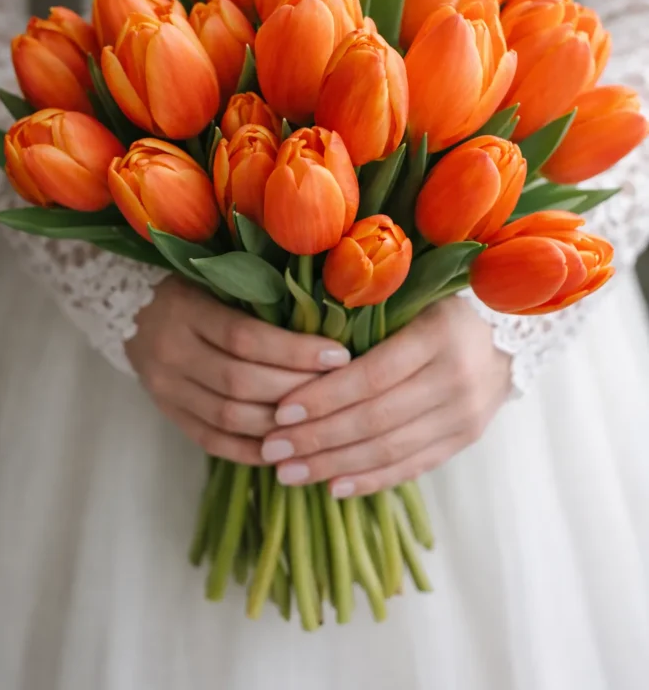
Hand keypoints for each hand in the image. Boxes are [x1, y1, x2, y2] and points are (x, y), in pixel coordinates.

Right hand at [126, 278, 350, 463]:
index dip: (295, 350)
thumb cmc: (192, 287)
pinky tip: (288, 447)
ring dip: (279, 424)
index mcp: (186, 310)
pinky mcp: (169, 414)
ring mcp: (166, 388)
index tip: (339, 355)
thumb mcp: (216, 280)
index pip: (245, 338)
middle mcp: (172, 352)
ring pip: (228, 417)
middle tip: (339, 390)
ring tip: (321, 420)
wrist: (127, 309)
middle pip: (240, 382)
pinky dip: (253, 449)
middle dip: (296, 389)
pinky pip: (213, 441)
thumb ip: (259, 298)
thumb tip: (328, 316)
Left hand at [261, 297, 510, 495]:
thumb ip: (365, 319)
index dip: (323, 397)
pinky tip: (334, 487)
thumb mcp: (410, 297)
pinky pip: (413, 467)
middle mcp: (455, 379)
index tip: (280, 412)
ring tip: (289, 473)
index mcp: (437, 336)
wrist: (512, 330)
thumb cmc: (440, 305)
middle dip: (317, 438)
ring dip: (334, 466)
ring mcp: (464, 415)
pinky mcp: (466, 439)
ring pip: (390, 450)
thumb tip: (297, 350)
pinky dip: (371, 480)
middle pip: (375, 419)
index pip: (370, 376)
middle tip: (272, 450)